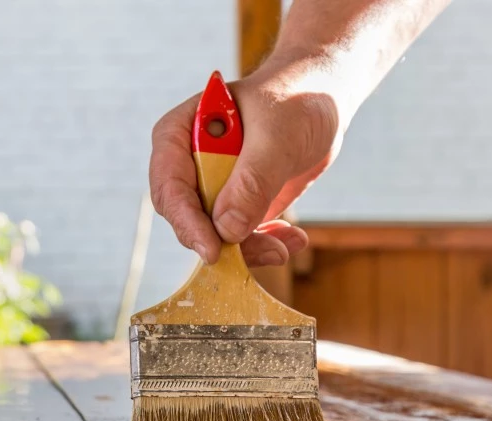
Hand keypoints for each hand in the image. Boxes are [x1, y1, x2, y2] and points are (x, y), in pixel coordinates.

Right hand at [149, 68, 343, 266]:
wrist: (322, 100)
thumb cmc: (295, 98)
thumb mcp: (277, 135)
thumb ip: (251, 180)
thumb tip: (226, 229)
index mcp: (178, 136)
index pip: (169, 186)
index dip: (187, 220)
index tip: (212, 249)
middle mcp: (188, 166)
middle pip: (187, 218)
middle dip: (223, 239)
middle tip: (263, 250)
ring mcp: (211, 188)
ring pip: (214, 234)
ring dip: (250, 247)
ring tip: (284, 246)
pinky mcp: (235, 206)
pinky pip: (240, 237)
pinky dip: (266, 243)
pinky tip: (291, 238)